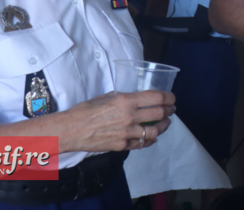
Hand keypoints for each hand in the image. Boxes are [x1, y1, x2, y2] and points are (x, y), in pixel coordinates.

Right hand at [59, 90, 175, 151]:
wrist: (71, 129)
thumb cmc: (85, 110)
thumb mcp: (106, 97)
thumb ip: (123, 98)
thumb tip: (134, 99)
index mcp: (126, 101)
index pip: (156, 97)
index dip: (168, 97)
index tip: (172, 98)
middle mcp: (129, 117)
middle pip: (159, 114)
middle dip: (169, 111)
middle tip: (172, 109)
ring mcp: (126, 133)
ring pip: (154, 131)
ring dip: (163, 127)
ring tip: (165, 123)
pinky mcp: (122, 145)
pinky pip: (141, 144)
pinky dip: (149, 140)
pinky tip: (152, 137)